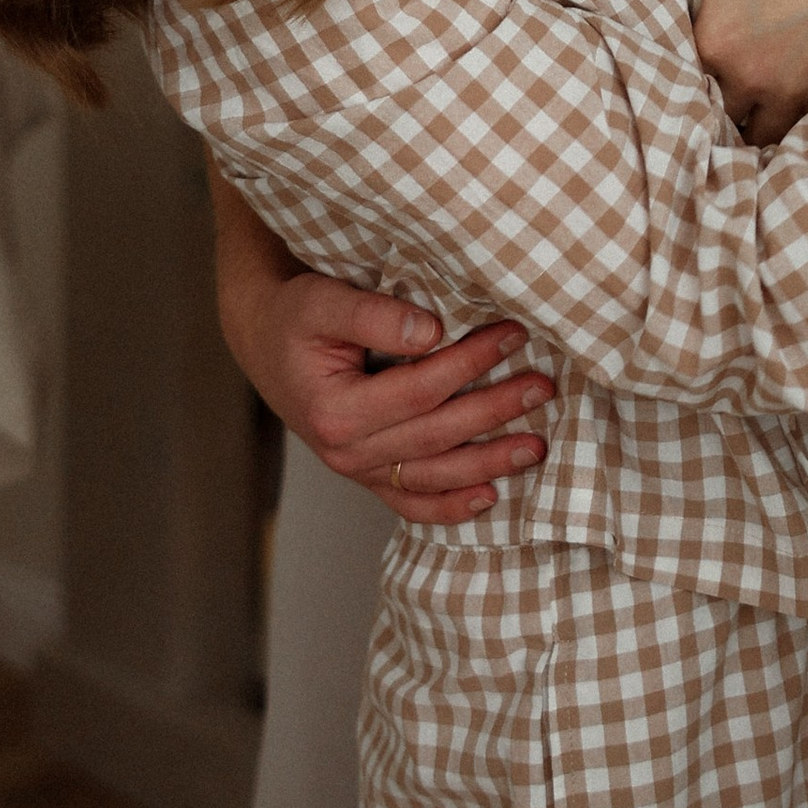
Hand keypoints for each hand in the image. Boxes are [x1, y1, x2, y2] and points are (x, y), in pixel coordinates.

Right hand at [208, 166, 551, 521]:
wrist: (265, 342)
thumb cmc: (296, 316)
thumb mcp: (323, 302)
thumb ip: (374, 316)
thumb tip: (432, 331)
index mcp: (335, 410)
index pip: (420, 390)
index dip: (470, 364)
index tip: (514, 334)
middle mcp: (345, 452)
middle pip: (435, 436)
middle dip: (494, 412)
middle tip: (543, 387)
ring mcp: (356, 470)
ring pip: (432, 476)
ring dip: (487, 464)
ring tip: (536, 446)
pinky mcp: (365, 474)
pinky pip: (409, 501)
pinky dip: (449, 506)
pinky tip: (489, 497)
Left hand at [647, 0, 807, 145]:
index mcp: (713, 46)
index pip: (677, 85)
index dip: (675, 83)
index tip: (675, 81)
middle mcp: (748, 79)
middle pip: (717, 120)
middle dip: (710, 115)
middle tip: (707, 106)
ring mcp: (791, 91)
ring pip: (758, 136)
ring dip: (748, 128)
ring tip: (743, 118)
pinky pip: (799, 126)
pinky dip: (787, 123)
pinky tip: (782, 111)